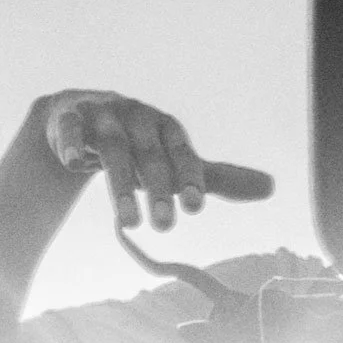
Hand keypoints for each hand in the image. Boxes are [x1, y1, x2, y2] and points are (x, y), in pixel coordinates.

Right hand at [40, 92, 272, 233]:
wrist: (83, 121)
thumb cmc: (139, 149)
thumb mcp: (177, 163)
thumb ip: (217, 178)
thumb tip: (272, 187)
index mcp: (166, 127)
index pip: (182, 151)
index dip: (189, 176)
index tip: (197, 208)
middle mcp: (137, 116)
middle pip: (149, 153)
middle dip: (158, 189)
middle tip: (165, 227)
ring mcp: (102, 114)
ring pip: (112, 148)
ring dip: (120, 183)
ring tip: (129, 223)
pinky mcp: (69, 117)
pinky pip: (69, 128)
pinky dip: (70, 142)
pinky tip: (71, 164)